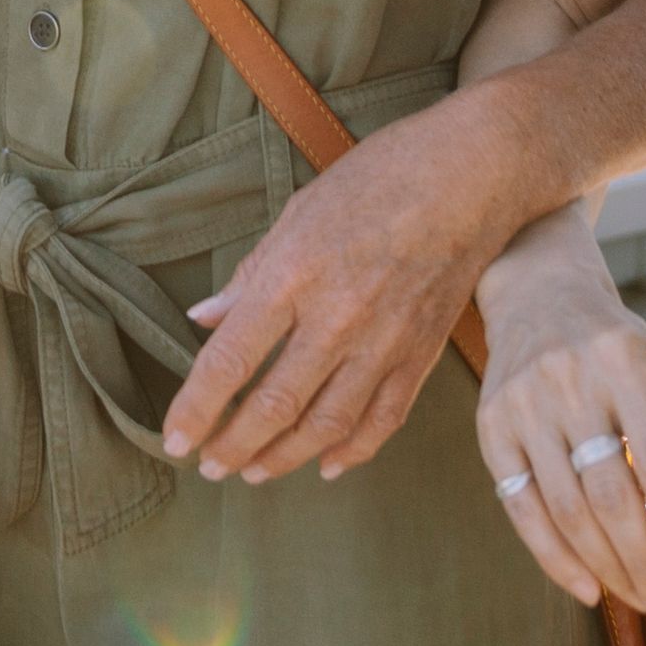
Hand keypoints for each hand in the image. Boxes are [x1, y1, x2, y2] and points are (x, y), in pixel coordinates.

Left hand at [157, 83, 538, 482]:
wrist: (472, 174)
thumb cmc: (379, 178)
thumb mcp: (298, 212)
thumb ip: (250, 275)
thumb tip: (204, 318)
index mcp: (294, 275)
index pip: (229, 361)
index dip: (196, 409)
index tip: (174, 438)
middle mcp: (337, 318)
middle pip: (273, 406)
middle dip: (232, 446)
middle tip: (208, 467)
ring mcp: (384, 341)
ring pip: (326, 426)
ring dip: (284, 458)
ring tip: (254, 472)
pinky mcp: (421, 353)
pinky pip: (383, 419)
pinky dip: (353, 451)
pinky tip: (326, 465)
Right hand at [463, 222, 645, 611]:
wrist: (539, 297)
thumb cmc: (616, 350)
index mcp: (626, 361)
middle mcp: (571, 380)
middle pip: (609, 495)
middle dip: (643, 561)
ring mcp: (523, 404)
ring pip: (565, 509)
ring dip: (605, 567)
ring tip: (638, 600)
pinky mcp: (489, 426)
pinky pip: (520, 506)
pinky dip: (553, 556)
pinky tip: (585, 589)